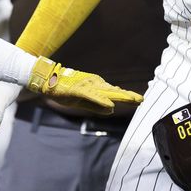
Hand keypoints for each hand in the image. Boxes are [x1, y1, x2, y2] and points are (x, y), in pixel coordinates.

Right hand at [26, 56, 142, 114]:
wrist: (48, 81)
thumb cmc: (65, 90)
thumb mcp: (82, 101)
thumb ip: (96, 106)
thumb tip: (112, 110)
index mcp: (96, 88)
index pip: (114, 93)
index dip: (127, 96)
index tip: (140, 99)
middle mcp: (94, 85)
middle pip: (113, 92)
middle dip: (128, 96)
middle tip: (141, 99)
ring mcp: (86, 86)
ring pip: (106, 92)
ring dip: (119, 96)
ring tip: (131, 99)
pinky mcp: (78, 90)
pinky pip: (91, 96)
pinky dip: (100, 100)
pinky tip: (109, 104)